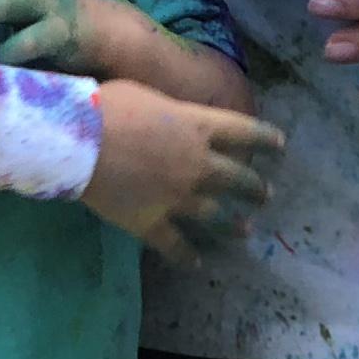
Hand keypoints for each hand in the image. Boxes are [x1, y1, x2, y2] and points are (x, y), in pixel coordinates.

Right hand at [82, 78, 282, 259]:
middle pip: (237, 178)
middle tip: (265, 194)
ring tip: (246, 230)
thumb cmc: (108, 106)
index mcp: (198, 128)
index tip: (281, 146)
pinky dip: (188, 256)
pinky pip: (176, 245)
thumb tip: (176, 117)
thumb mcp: (149, 95)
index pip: (244, 131)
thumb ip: (172, 112)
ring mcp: (178, 198)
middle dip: (255, 187)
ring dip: (234, 225)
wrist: (78, 142)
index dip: (265, 139)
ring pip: (216, 216)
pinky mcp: (153, 223)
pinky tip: (197, 263)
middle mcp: (197, 165)